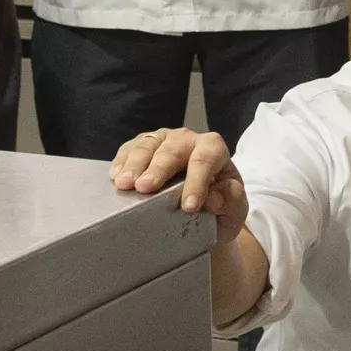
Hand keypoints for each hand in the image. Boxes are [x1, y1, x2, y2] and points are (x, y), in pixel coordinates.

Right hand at [109, 126, 247, 238]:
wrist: (204, 210)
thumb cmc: (220, 206)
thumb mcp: (234, 210)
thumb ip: (231, 201)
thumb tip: (213, 199)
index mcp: (215, 150)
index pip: (205, 160)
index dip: (196, 182)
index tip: (188, 206)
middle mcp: (188, 139)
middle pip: (172, 149)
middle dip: (158, 168)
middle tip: (144, 188)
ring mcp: (164, 139)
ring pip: (148, 145)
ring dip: (134, 164)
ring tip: (124, 184)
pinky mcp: (144, 146)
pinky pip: (130, 148)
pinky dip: (122, 161)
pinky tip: (116, 176)